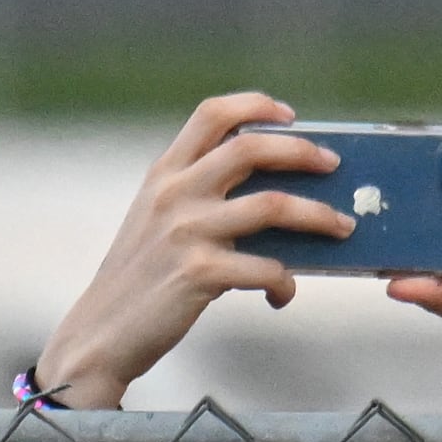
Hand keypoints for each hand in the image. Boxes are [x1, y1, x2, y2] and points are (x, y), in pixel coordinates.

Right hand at [32, 93, 351, 410]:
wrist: (99, 336)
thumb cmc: (136, 283)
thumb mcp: (153, 222)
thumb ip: (193, 196)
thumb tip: (265, 194)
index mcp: (164, 175)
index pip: (212, 114)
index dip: (256, 105)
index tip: (289, 116)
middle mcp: (175, 194)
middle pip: (252, 147)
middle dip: (303, 152)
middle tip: (333, 166)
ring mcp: (186, 232)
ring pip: (274, 205)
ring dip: (318, 216)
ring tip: (341, 228)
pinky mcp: (199, 274)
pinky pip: (266, 267)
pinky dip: (285, 282)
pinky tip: (283, 294)